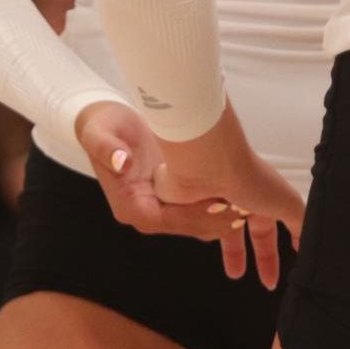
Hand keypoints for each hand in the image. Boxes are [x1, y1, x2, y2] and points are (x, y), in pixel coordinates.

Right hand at [74, 99, 261, 244]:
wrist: (105, 122)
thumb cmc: (102, 126)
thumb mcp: (99, 133)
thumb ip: (107, 148)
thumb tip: (120, 161)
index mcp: (129, 205)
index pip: (165, 220)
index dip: (194, 215)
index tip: (219, 205)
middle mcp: (145, 211)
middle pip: (185, 226)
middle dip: (215, 220)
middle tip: (246, 209)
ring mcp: (159, 206)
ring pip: (195, 222)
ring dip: (221, 217)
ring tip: (250, 205)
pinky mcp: (170, 197)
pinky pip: (197, 210)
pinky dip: (218, 206)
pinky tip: (240, 196)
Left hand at [153, 101, 303, 289]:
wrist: (210, 164)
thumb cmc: (250, 178)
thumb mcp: (286, 202)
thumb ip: (300, 223)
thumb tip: (306, 243)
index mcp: (261, 199)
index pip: (267, 232)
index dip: (270, 254)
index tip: (272, 274)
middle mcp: (236, 200)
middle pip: (237, 235)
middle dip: (239, 256)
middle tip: (238, 277)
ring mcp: (211, 202)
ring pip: (214, 232)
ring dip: (219, 243)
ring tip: (224, 257)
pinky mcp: (188, 204)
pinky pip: (193, 228)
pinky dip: (198, 230)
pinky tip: (202, 230)